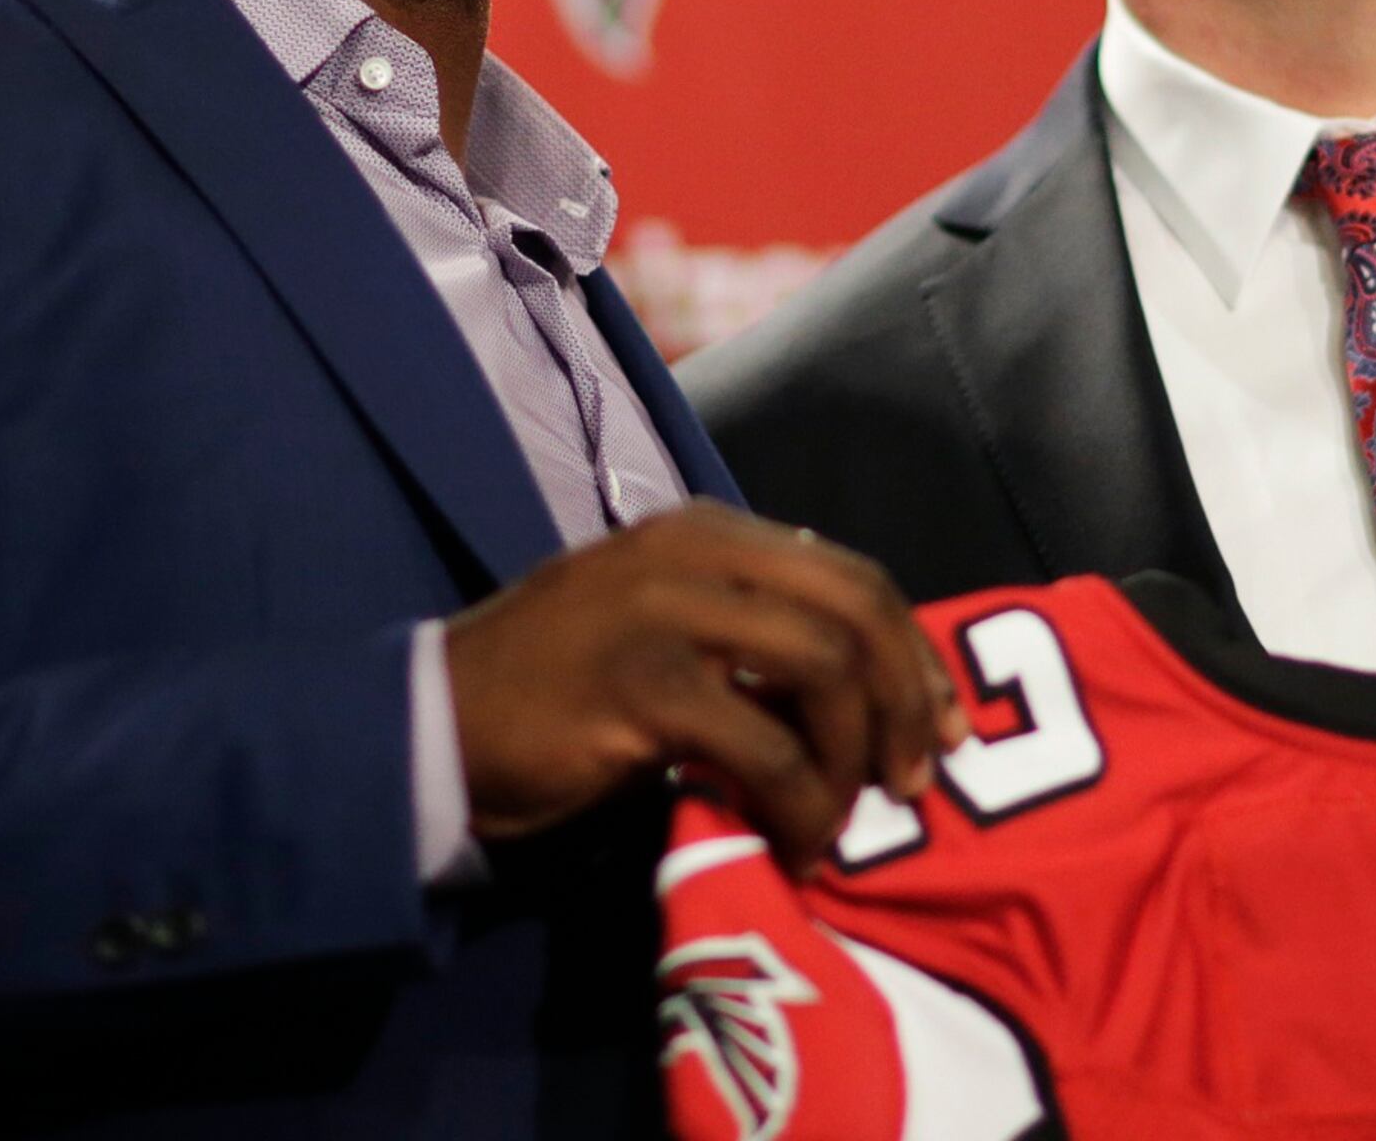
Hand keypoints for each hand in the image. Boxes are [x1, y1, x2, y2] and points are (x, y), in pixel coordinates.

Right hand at [444, 503, 966, 868]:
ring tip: (840, 821)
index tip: (946, 727)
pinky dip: (800, 803)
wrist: (429, 723)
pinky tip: (792, 845)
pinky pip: (764, 745)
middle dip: (908, 699)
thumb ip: (747, 635)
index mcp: (707, 531)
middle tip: (916, 781)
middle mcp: (693, 550)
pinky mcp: (639, 684)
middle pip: (855, 607)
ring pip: (822, 668)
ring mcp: (663, 610)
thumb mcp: (661, 630)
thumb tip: (864, 693)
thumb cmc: (552, 690)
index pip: (851, 574)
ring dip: (854, 758)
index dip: (915, 653)